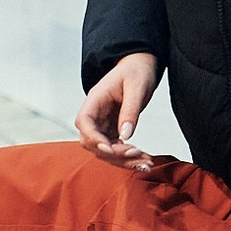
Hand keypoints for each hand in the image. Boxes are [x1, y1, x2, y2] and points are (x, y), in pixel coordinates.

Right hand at [74, 53, 161, 169]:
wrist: (140, 66)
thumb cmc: (136, 71)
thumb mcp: (136, 87)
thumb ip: (130, 110)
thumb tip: (126, 134)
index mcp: (94, 100)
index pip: (84, 122)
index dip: (93, 138)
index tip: (109, 148)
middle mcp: (95, 115)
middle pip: (93, 142)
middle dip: (113, 153)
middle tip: (137, 156)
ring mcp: (102, 124)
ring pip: (105, 150)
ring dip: (123, 160)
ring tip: (146, 164)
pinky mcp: (112, 130)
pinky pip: (116, 148)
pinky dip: (129, 157)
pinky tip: (145, 160)